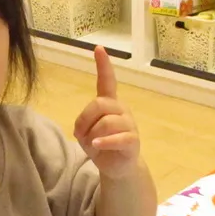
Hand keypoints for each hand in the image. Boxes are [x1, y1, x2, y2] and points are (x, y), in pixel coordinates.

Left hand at [73, 46, 140, 179]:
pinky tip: (97, 145)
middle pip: (99, 104)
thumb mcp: (86, 133)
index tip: (99, 48)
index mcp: (110, 104)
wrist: (117, 167)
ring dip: (92, 135)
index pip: (107, 81)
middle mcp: (121, 109)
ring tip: (93, 145)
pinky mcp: (133, 140)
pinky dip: (104, 142)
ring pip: (106, 122)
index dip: (103, 66)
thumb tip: (87, 129)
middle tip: (81, 135)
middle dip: (85, 120)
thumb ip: (84, 124)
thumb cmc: (102, 145)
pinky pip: (118, 138)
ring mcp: (129, 124)